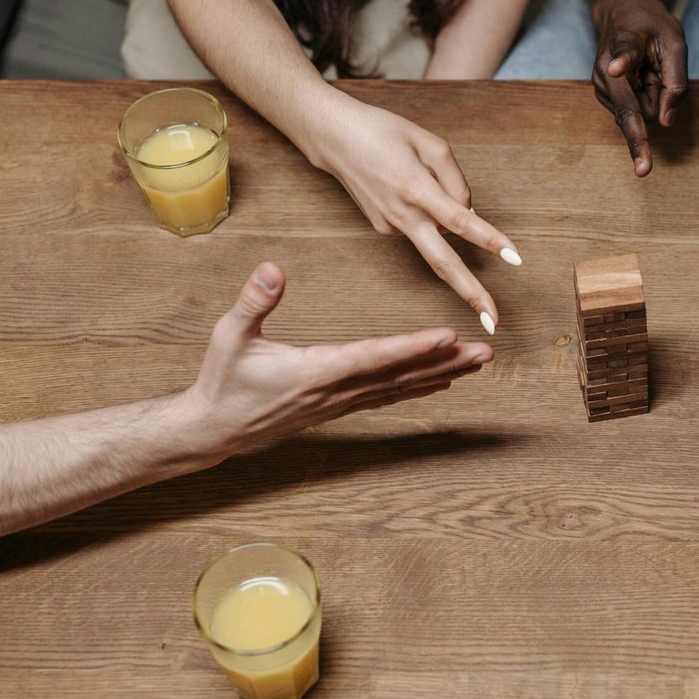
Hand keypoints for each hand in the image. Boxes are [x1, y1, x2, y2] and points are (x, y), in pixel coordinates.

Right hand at [180, 263, 492, 459]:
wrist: (214, 429)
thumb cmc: (223, 380)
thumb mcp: (229, 336)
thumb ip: (253, 302)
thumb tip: (272, 269)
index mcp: (315, 371)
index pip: (373, 356)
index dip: (412, 347)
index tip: (447, 336)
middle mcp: (336, 391)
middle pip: (401, 376)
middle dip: (446, 363)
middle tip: (485, 352)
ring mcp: (340, 403)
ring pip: (401, 388)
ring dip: (443, 375)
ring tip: (479, 363)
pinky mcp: (339, 406)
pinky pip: (389, 396)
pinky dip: (420, 387)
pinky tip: (445, 382)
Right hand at [308, 93, 520, 331]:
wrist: (333, 138)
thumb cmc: (383, 132)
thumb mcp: (429, 142)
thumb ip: (455, 179)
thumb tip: (467, 212)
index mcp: (415, 188)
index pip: (460, 220)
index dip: (489, 239)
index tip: (515, 258)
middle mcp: (402, 216)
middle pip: (442, 262)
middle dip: (470, 293)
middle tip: (494, 322)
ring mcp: (389, 227)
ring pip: (437, 236)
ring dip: (447, 221)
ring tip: (414, 171)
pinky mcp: (382, 230)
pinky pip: (422, 226)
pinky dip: (429, 213)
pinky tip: (407, 186)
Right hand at [591, 0, 688, 176]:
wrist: (619, 12)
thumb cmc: (650, 23)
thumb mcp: (675, 40)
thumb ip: (675, 81)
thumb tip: (665, 123)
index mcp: (623, 45)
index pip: (624, 58)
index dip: (622, 64)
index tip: (616, 68)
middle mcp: (605, 73)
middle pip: (632, 110)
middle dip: (646, 122)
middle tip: (648, 140)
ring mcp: (602, 88)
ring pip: (641, 112)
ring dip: (652, 95)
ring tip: (648, 68)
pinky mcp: (606, 98)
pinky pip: (638, 110)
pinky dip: (646, 96)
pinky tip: (640, 76)